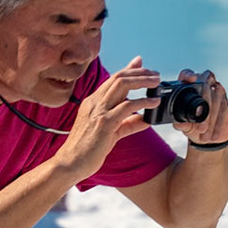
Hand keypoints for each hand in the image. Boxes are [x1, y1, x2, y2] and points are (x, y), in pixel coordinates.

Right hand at [53, 56, 159, 179]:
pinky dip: (142, 102)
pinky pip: (126, 107)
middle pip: (119, 77)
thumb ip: (127, 124)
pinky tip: (154, 102)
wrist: (70, 163)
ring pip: (122, 85)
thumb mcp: (110, 133)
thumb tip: (144, 119)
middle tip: (155, 74)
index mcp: (93, 102)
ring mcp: (98, 111)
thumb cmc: (87, 150)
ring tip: (157, 82)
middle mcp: (95, 102)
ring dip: (142, 81)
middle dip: (139, 72)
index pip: (112, 80)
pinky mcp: (104, 123)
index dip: (128, 70)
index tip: (141, 63)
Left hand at [177, 69, 227, 146]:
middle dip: (206, 109)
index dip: (189, 74)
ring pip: (220, 99)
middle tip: (201, 128)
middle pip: (208, 86)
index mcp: (190, 88)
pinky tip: (215, 134)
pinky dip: (221, 124)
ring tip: (206, 136)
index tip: (191, 79)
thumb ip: (180, 124)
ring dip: (213, 120)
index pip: (188, 74)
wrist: (207, 137)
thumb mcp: (185, 126)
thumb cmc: (192, 126)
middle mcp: (206, 86)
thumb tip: (179, 124)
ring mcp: (220, 94)